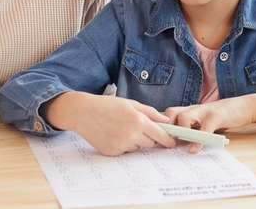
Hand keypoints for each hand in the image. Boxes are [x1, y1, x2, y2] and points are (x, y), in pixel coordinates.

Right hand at [45, 92, 176, 155]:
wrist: (83, 113)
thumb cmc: (107, 105)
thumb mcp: (131, 103)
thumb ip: (150, 112)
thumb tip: (165, 121)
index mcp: (138, 121)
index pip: (160, 135)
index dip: (167, 139)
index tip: (171, 142)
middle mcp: (131, 134)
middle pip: (150, 143)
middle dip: (148, 137)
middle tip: (136, 127)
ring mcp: (121, 145)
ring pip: (137, 147)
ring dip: (134, 140)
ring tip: (120, 128)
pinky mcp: (113, 152)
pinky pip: (124, 151)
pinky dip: (122, 144)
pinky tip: (112, 134)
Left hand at [164, 94, 255, 152]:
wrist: (243, 106)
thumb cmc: (220, 116)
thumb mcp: (203, 121)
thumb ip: (191, 128)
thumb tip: (177, 143)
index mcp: (188, 110)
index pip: (167, 113)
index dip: (159, 124)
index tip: (153, 137)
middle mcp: (193, 108)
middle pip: (171, 112)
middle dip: (164, 127)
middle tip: (162, 142)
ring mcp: (204, 111)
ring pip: (184, 118)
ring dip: (179, 133)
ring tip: (177, 146)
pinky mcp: (216, 117)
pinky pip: (204, 129)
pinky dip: (198, 140)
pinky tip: (195, 149)